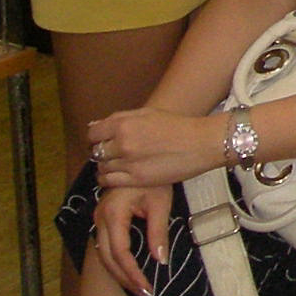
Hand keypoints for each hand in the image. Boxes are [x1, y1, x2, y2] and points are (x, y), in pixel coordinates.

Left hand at [90, 107, 226, 189]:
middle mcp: (122, 143)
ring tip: (119, 164)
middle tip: (112, 153)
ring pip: (101, 168)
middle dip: (101, 152)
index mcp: (124, 124)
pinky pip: (108, 182)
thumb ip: (120, 119)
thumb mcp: (148, 114)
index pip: (93, 133)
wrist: (202, 143)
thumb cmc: (178, 126)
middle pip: (95, 152)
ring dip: (106, 166)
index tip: (101, 140)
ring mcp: (128, 163)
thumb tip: (96, 126)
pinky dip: (108, 179)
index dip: (96, 137)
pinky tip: (118, 175)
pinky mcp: (136, 180)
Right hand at [93, 180, 174, 295]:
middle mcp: (100, 217)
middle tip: (144, 293)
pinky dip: (116, 261)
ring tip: (138, 286)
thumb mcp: (160, 203)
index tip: (147, 287)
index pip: (120, 252)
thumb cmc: (154, 178)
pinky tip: (129, 270)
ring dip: (119, 272)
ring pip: (104, 253)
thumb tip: (160, 260)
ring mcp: (99, 217)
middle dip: (125, 278)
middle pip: (108, 257)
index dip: (133, 273)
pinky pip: (106, 245)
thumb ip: (158, 232)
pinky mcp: (103, 217)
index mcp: (113, 213)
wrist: (141, 157)